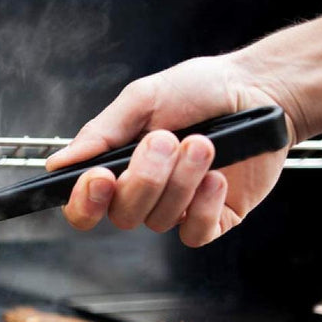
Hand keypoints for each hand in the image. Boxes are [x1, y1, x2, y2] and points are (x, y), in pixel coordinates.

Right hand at [45, 54, 298, 246]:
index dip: (84, 202)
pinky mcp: (211, 219)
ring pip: (159, 220)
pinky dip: (204, 204)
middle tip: (167, 140)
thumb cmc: (201, 89)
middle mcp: (143, 192)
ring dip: (181, 181)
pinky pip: (194, 233)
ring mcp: (177, 208)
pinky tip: (218, 176)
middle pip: (122, 215)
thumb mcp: (142, 99)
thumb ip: (100, 133)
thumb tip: (58, 163)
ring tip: (204, 143)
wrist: (262, 90)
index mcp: (117, 166)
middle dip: (145, 179)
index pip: (83, 205)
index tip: (99, 178)